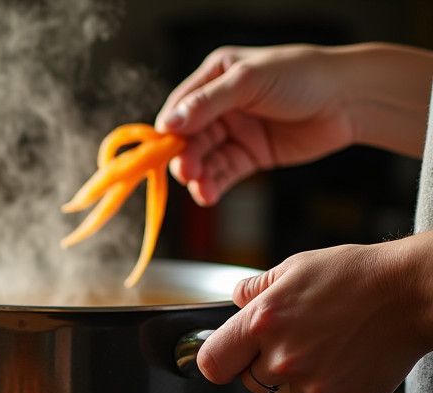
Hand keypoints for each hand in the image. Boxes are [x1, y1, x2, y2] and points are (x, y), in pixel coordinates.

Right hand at [156, 44, 353, 205]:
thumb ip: (207, 103)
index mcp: (215, 77)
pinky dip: (214, 185)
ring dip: (198, 175)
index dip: (169, 129)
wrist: (350, 99)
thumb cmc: (303, 76)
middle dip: (184, 156)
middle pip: (189, 137)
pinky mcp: (250, 156)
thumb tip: (168, 125)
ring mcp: (235, 132)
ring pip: (204, 158)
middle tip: (186, 172)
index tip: (163, 149)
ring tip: (200, 187)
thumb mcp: (249, 82)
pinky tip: (208, 194)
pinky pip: (223, 173)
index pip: (180, 106)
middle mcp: (220, 105)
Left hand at [196, 233, 432, 392]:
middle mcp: (284, 359)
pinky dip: (341, 385)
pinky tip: (356, 356)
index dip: (218, 360)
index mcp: (262, 324)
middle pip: (253, 381)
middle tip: (301, 338)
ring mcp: (316, 385)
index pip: (212, 363)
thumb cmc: (357, 274)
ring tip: (336, 341)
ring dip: (306, 375)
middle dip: (268, 363)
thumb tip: (236, 299)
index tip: (228, 357)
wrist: (415, 291)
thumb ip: (256, 288)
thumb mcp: (296, 267)